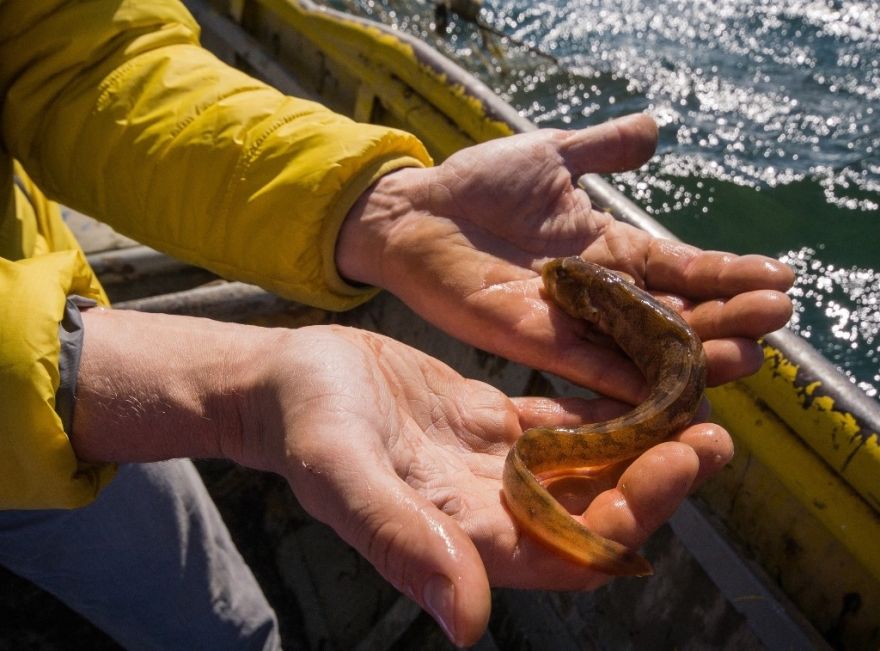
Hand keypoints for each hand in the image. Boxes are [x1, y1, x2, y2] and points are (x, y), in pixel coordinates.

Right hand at [247, 325, 732, 645]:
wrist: (282, 382)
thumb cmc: (304, 428)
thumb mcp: (345, 480)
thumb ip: (404, 545)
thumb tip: (466, 625)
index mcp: (465, 535)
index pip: (569, 548)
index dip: (629, 514)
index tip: (677, 461)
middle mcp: (491, 509)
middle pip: (592, 508)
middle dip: (656, 476)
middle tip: (712, 433)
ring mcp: (493, 466)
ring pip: (584, 464)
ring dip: (639, 438)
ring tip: (695, 399)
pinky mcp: (489, 422)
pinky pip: (557, 420)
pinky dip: (599, 403)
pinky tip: (637, 374)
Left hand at [338, 113, 793, 402]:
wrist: (417, 211)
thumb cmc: (479, 184)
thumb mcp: (553, 156)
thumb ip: (603, 150)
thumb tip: (656, 128)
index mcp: (608, 250)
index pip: (681, 267)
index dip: (729, 273)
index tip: (780, 276)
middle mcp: (598, 294)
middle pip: (675, 315)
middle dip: (727, 317)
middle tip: (775, 318)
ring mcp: (567, 322)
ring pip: (642, 349)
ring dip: (694, 355)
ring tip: (747, 354)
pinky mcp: (531, 340)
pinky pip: (588, 365)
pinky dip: (628, 378)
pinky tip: (669, 385)